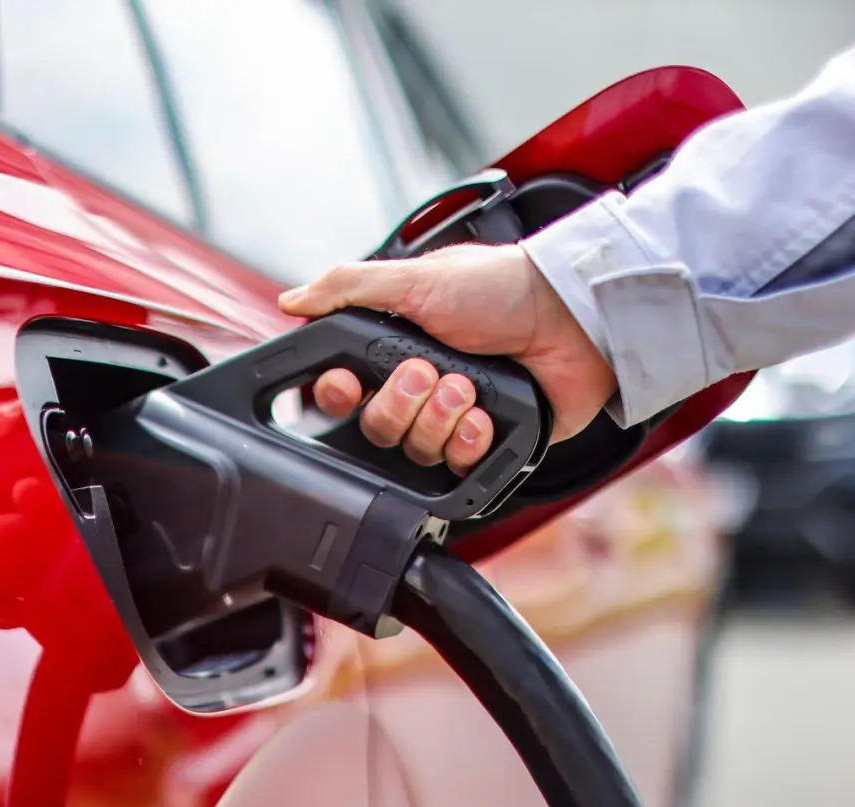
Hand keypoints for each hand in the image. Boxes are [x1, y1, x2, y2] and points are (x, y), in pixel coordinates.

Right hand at [278, 244, 615, 472]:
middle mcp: (418, 387)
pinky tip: (485, 417)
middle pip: (375, 426)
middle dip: (401, 402)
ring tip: (468, 387)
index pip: (342, 390)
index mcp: (392, 348)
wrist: (574, 320)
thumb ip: (347, 288)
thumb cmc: (501, 288)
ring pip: (414, 450)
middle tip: (429, 371)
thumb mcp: (416, 278)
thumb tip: (291, 301)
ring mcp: (452, 417)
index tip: (349, 384)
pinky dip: (470, 442)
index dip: (339, 394)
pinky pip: (458, 468)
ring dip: (438, 418)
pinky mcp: (488, 444)